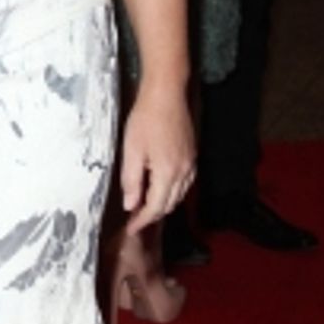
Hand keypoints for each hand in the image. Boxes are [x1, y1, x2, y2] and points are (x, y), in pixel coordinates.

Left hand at [120, 86, 195, 232]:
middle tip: (135, 219)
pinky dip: (172, 192)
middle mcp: (184, 172)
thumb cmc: (145, 119)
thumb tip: (130, 206)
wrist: (167, 94)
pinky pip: (185, 184)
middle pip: (169, 204)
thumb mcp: (131, 150)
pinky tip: (161, 188)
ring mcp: (191, 164)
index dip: (142, 221)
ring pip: (179, 196)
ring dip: (163, 204)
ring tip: (145, 207)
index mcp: (167, 173)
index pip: (155, 207)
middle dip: (152, 215)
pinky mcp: (193, 155)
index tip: (131, 229)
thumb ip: (131, 181)